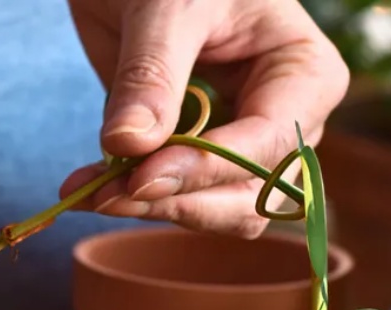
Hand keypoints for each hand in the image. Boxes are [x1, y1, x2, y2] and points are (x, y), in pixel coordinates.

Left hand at [63, 0, 348, 237]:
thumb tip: (129, 145)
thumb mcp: (165, 8)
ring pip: (213, 209)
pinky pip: (172, 196)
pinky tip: (86, 187)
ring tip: (91, 192)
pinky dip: (129, 199)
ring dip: (150, 209)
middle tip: (110, 196)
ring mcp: (240, 143)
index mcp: (305, 75)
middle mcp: (283, 120)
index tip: (140, 179)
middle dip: (179, 202)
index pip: (268, 144)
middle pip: (249, 195)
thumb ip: (151, 75)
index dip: (206, 170)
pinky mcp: (194, 155)